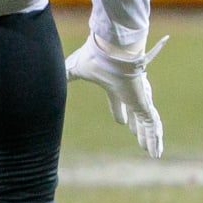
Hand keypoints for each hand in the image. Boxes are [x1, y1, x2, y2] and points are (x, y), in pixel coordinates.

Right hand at [66, 33, 167, 158]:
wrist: (112, 50)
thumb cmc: (95, 57)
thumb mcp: (74, 68)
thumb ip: (65, 75)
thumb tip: (47, 78)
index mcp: (114, 84)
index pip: (117, 101)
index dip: (119, 111)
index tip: (122, 121)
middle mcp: (129, 92)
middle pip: (134, 112)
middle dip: (136, 124)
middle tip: (136, 133)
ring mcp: (139, 98)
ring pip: (145, 122)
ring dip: (147, 137)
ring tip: (153, 152)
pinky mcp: (144, 104)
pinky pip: (150, 126)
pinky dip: (152, 140)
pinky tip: (155, 153)